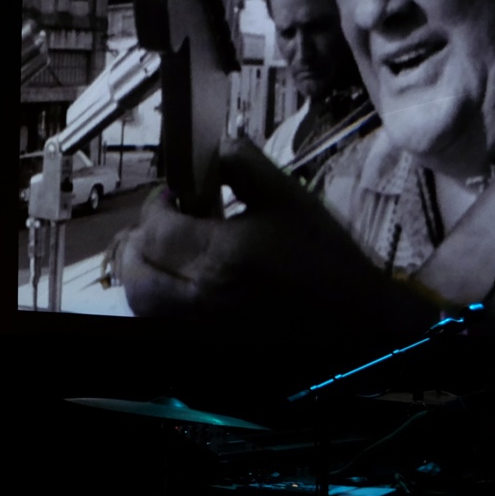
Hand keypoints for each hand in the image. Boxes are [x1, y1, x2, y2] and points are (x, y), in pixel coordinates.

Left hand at [117, 136, 441, 341]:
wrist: (357, 321)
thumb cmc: (325, 259)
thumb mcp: (289, 199)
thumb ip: (244, 165)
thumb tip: (211, 147)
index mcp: (223, 258)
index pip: (157, 231)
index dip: (155, 207)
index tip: (171, 197)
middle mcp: (202, 301)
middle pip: (137, 275)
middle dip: (140, 245)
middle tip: (159, 227)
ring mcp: (201, 331)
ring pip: (143, 306)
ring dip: (144, 275)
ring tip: (165, 255)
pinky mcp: (206, 348)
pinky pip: (162, 325)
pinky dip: (159, 304)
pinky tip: (181, 285)